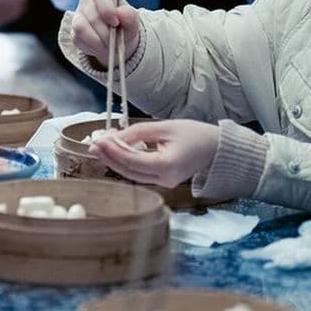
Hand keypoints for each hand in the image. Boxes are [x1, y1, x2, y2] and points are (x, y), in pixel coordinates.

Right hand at [71, 0, 141, 68]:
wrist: (116, 43)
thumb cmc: (124, 27)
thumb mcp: (132, 23)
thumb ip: (130, 16)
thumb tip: (120, 12)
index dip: (107, 9)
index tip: (116, 23)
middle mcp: (87, 2)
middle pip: (92, 17)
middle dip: (106, 33)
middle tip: (115, 41)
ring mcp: (78, 16)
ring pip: (81, 28)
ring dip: (97, 41)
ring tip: (108, 45)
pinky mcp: (73, 32)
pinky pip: (78, 39)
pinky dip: (91, 47)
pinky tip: (99, 46)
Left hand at [88, 120, 219, 187]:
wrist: (217, 148)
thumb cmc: (196, 135)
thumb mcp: (165, 127)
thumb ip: (137, 132)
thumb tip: (113, 138)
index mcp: (168, 166)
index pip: (132, 161)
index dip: (113, 151)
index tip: (99, 140)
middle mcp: (165, 179)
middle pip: (128, 171)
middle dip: (109, 158)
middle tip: (94, 145)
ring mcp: (164, 183)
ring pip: (132, 174)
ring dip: (115, 161)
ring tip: (100, 148)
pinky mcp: (163, 181)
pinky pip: (139, 173)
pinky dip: (126, 163)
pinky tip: (115, 153)